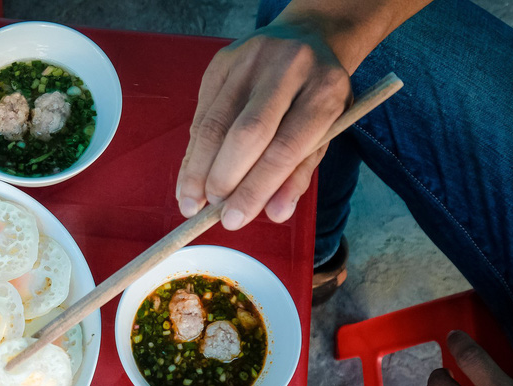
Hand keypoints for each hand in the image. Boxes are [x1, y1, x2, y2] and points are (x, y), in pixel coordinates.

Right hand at [175, 19, 351, 228]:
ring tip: (191, 202)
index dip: (254, 189)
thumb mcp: (324, 134)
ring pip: (214, 124)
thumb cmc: (315, 97)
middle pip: (245, 134)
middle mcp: (287, 68)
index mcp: (323, 91)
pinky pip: (201, 114)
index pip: (284, 150)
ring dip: (198, 170)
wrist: (306, 39)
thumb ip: (299, 174)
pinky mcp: (221, 62)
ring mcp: (250, 60)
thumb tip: (274, 214)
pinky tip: (188, 178)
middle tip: (211, 210)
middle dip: (223, 179)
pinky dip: (193, 152)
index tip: (233, 220)